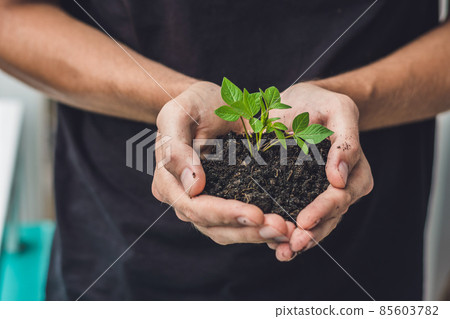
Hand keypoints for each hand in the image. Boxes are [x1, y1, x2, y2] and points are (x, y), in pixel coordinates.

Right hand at [152, 81, 292, 245]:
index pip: (194, 207)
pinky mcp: (225, 202)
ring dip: (258, 235)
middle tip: (282, 228)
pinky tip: (285, 228)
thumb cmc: (194, 105)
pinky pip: (240, 224)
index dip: (225, 214)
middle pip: (213, 226)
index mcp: (168, 181)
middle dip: (248, 230)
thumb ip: (176, 147)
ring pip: (228, 232)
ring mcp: (204, 204)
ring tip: (287, 231)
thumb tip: (192, 186)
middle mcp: (184, 199)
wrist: (212, 103)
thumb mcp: (179, 114)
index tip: (257, 214)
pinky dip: (261, 228)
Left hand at [267, 83, 373, 260]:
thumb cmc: (322, 103)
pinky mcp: (297, 195)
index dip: (322, 211)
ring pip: (313, 225)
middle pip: (328, 218)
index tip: (303, 221)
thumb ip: (346, 142)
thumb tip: (340, 179)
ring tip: (281, 252)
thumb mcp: (339, 110)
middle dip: (310, 234)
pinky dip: (285, 231)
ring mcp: (318, 195)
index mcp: (354, 173)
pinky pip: (294, 217)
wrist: (300, 103)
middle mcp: (339, 190)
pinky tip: (271, 243)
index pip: (340, 197)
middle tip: (291, 245)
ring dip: (298, 241)